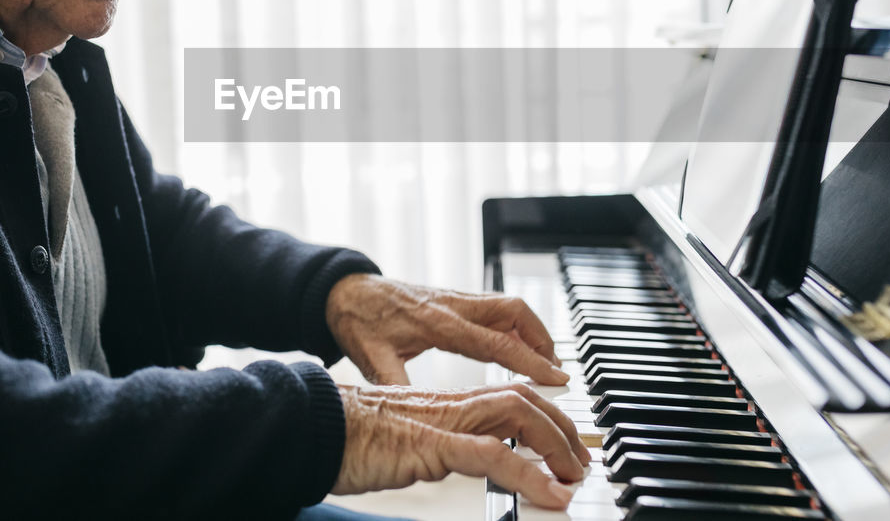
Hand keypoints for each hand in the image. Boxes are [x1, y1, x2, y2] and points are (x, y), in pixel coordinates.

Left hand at [325, 274, 569, 384]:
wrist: (344, 289)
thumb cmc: (357, 322)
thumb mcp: (372, 358)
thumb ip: (395, 383)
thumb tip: (414, 414)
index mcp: (437, 323)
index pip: (496, 342)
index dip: (530, 361)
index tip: (556, 377)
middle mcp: (452, 304)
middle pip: (514, 311)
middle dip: (542, 338)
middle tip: (557, 370)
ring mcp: (455, 297)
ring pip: (508, 305)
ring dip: (532, 329)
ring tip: (545, 360)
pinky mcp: (453, 297)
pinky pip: (494, 306)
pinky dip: (514, 324)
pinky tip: (518, 344)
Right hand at [332, 382, 588, 509]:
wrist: (309, 426)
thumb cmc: (344, 438)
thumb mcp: (399, 444)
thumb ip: (426, 448)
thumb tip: (443, 460)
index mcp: (442, 405)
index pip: (507, 396)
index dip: (543, 416)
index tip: (565, 447)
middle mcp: (449, 406)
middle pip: (522, 397)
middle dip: (561, 428)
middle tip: (580, 464)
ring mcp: (441, 422)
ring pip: (515, 414)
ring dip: (555, 444)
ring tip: (573, 478)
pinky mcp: (429, 444)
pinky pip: (491, 454)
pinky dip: (529, 473)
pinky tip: (549, 494)